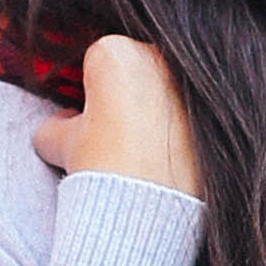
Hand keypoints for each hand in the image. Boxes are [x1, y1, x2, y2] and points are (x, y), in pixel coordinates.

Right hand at [31, 33, 202, 197]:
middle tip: (113, 136)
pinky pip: (187, 114)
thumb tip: (59, 125)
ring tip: (139, 150)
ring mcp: (190, 84)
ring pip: (163, 91)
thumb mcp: (59, 144)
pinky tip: (163, 157)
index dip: (88, 92)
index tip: (88, 118)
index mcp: (117, 53)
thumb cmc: (104, 170)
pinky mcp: (211, 113)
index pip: (95, 61)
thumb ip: (54, 125)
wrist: (145, 212)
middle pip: (134, 71)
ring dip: (151, 112)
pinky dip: (176, 129)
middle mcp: (158, 58)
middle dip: (122, 98)